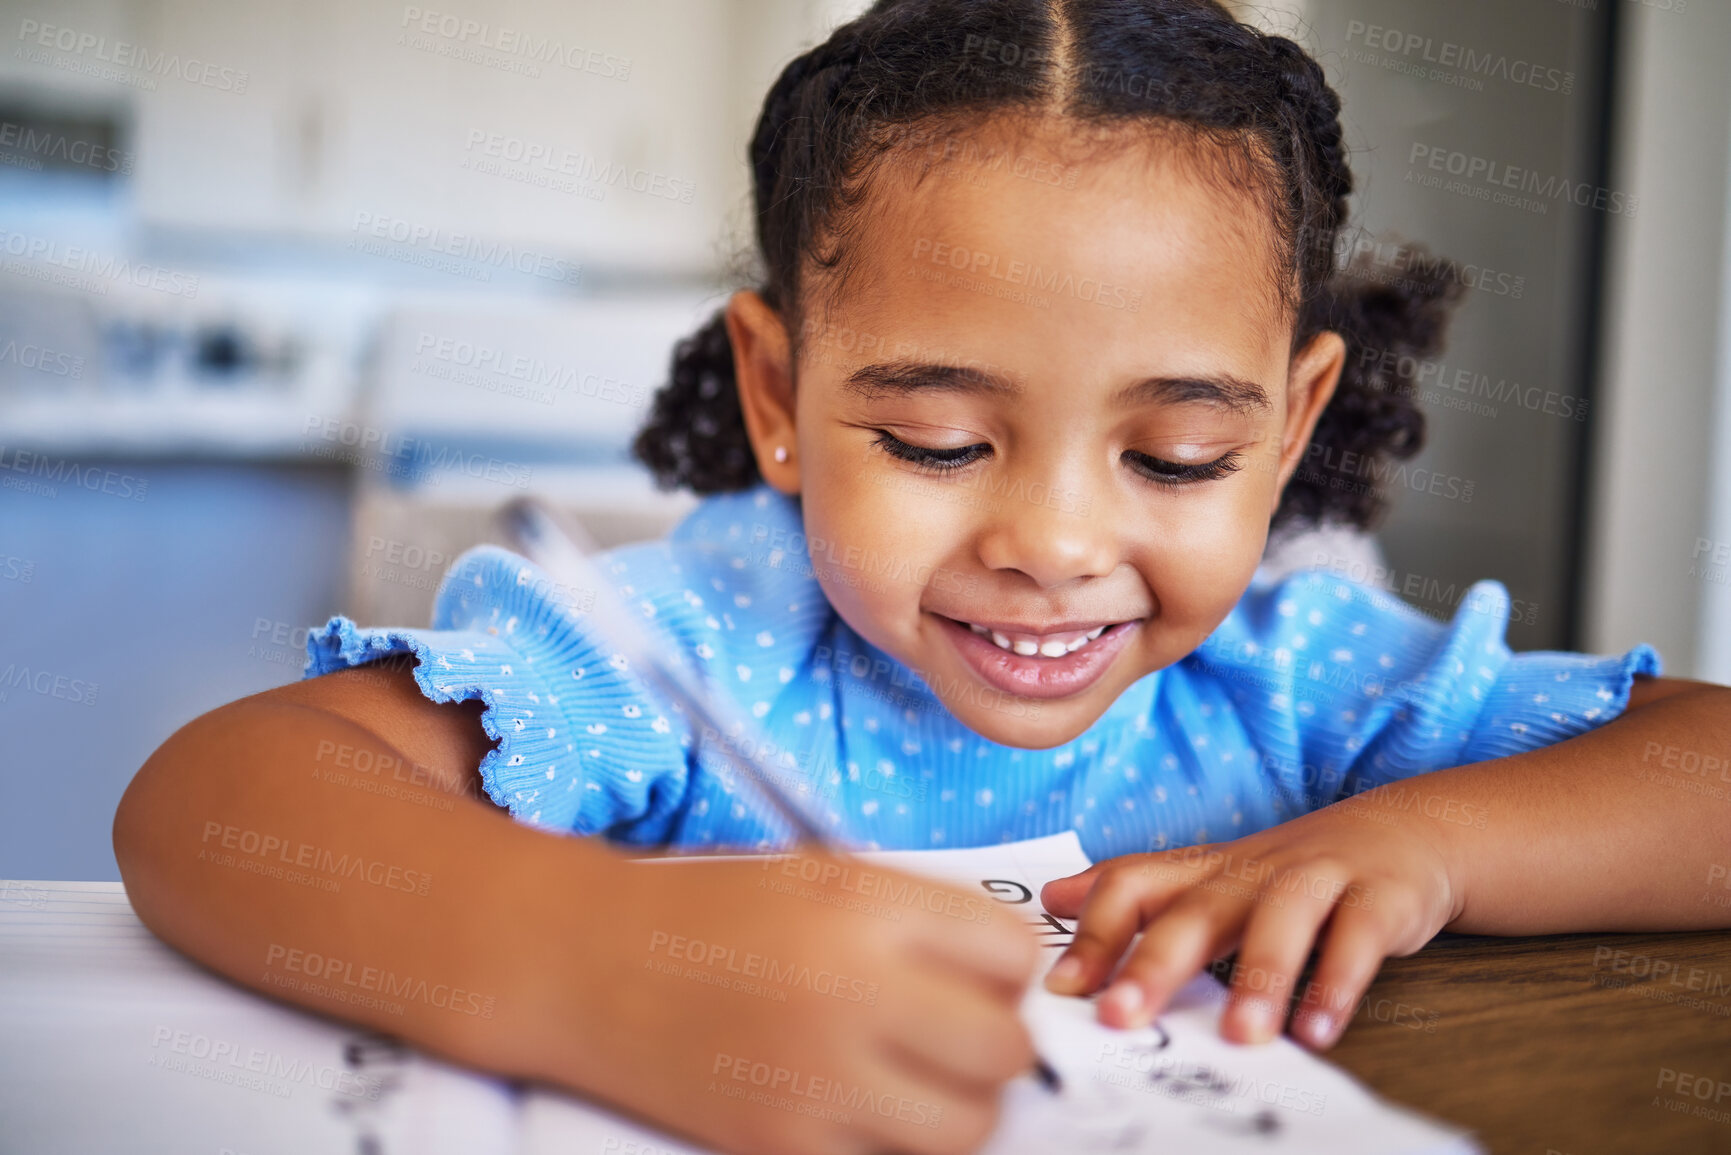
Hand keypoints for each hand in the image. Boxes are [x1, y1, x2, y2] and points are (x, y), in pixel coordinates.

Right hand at [529, 848, 1039, 1154]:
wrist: (586, 962)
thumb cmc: (707, 909)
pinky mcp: (782, 1145)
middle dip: (995, 1040)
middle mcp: (851, 991)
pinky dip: (893, 1144)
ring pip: (969, 1127)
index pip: (1014, 952)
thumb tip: (1008, 973)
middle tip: (959, 1031)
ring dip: (962, 1106)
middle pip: (1005, 1048)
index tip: (981, 972)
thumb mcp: (819, 873)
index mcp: (864, 906)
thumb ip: (916, 915)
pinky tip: (864, 1109)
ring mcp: (817, 1080)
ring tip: (924, 1080)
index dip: (1007, 965)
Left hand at [1038, 792, 1463, 1049]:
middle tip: (1121, 1016)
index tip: (1061, 987)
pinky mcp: (1378, 897)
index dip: (1095, 932)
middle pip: (1196, 909)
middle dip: (1155, 962)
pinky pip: (1358, 937)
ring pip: (1281, 919)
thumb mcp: (1208, 876)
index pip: (1134, 885)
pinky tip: (1320, 1029)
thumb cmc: (1287, 872)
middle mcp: (1252, 871)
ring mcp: (1317, 879)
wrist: (1402, 831)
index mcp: (1205, 871)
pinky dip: (1340, 982)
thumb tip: (1052, 896)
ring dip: (1259, 977)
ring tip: (1241, 1036)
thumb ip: (1136, 891)